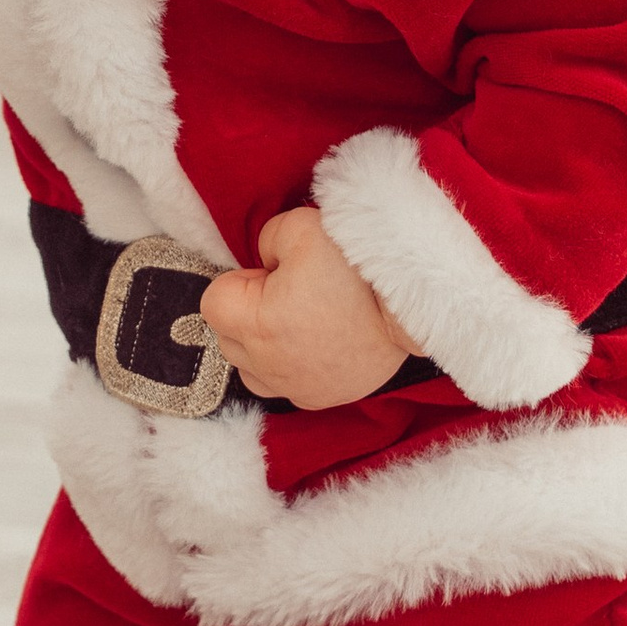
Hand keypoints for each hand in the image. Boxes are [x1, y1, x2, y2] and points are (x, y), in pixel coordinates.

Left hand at [197, 207, 417, 411]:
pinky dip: (290, 365)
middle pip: (228, 338)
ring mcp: (296, 388)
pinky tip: (318, 341)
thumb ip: (264, 242)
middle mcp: (271, 367)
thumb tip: (264, 264)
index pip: (212, 304)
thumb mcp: (299, 227)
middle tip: (291, 291)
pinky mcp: (321, 398)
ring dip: (262, 345)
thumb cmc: (356, 265)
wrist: (413, 302)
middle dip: (248, 313)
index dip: (240, 282)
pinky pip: (285, 384)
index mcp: (258, 326)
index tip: (273, 274)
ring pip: (251, 368)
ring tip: (301, 319)